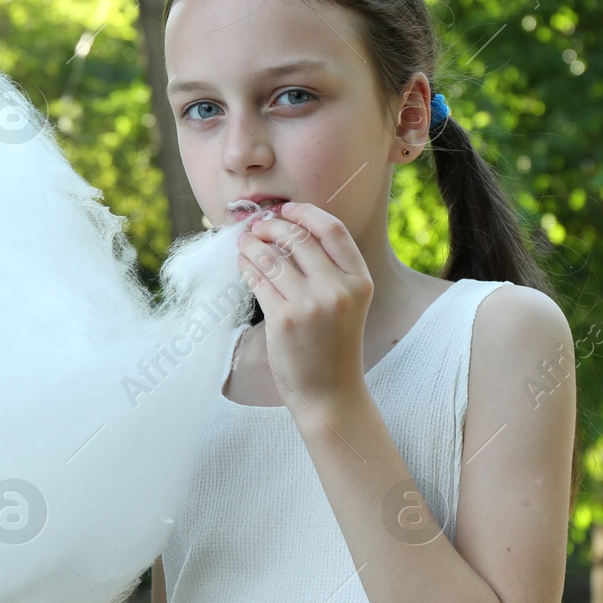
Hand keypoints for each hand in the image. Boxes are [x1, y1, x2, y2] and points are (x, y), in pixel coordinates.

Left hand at [236, 201, 373, 411]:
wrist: (329, 393)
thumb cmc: (333, 346)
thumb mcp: (346, 303)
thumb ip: (329, 270)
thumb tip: (289, 230)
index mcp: (360, 281)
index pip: (333, 230)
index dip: (305, 213)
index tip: (286, 209)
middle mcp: (338, 289)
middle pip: (299, 238)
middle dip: (272, 225)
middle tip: (257, 226)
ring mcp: (310, 304)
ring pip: (273, 256)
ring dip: (253, 244)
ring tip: (244, 243)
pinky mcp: (284, 319)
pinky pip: (258, 279)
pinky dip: (246, 266)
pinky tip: (243, 264)